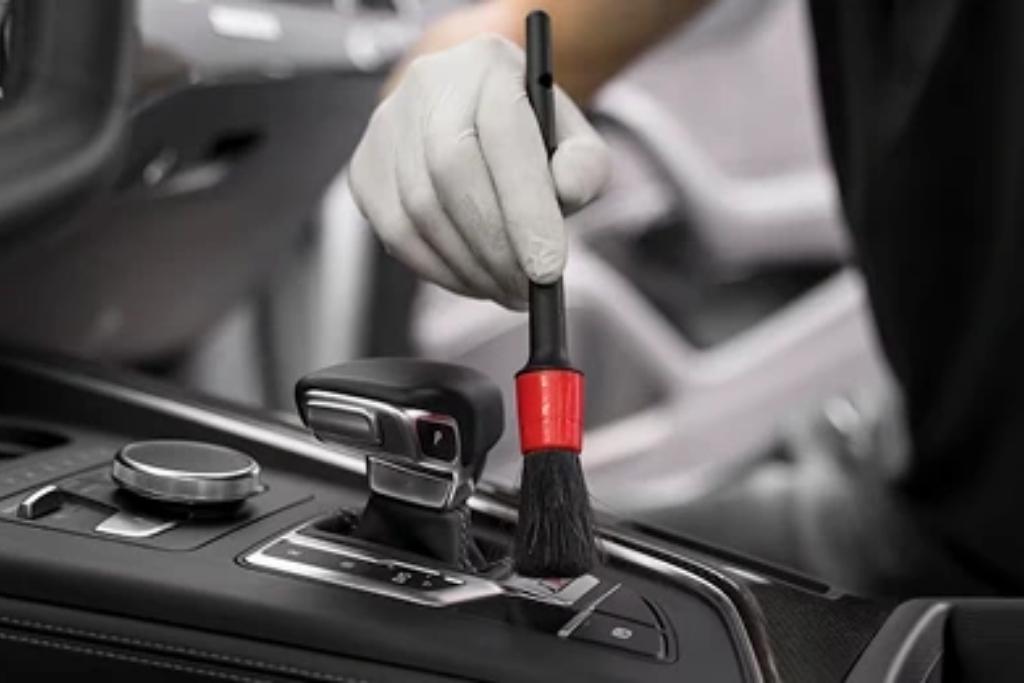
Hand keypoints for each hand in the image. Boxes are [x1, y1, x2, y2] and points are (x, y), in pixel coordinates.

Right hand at [349, 35, 609, 308]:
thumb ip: (584, 166)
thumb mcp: (574, 142)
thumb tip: (564, 192)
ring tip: (506, 288)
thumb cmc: (530, 137)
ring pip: (419, 211)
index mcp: (489, 65)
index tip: (547, 269)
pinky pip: (396, 234)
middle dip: (494, 247)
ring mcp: (388, 125)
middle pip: (452, 174)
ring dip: (468, 266)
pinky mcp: (365, 167)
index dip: (526, 209)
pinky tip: (472, 279)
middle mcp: (429, 85)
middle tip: (526, 288)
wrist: (474, 119)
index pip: (504, 136)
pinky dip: (438, 270)